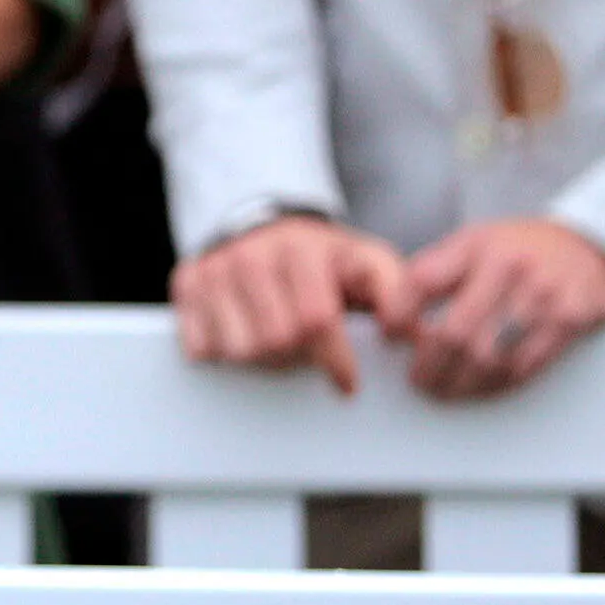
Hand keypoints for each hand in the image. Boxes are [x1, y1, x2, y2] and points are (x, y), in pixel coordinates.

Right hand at [168, 212, 405, 393]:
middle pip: (275, 342)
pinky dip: (223, 353)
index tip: (346, 382)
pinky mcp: (187, 283)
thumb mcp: (367, 263)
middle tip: (308, 354)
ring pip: (239, 350)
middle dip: (299, 360)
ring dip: (263, 360)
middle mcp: (254, 256)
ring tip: (279, 344)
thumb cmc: (323, 258)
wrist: (264, 223)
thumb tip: (416, 337)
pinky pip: (201, 346)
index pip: (315, 320)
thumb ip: (396, 295)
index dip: (335, 360)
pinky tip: (243, 333)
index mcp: (303, 251)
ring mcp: (216, 270)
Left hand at [384, 215, 604, 399]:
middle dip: (428, 365)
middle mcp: (510, 267)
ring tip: (444, 389)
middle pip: (454, 332)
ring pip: (487, 357)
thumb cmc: (524, 251)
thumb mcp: (477, 242)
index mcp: (478, 244)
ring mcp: (542, 295)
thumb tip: (391, 319)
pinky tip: (481, 387)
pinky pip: (522, 367)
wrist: (595, 248)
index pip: (423, 281)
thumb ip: (436, 271)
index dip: (398, 314)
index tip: (389, 336)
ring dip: (459, 383)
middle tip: (417, 380)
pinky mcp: (569, 321)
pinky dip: (495, 385)